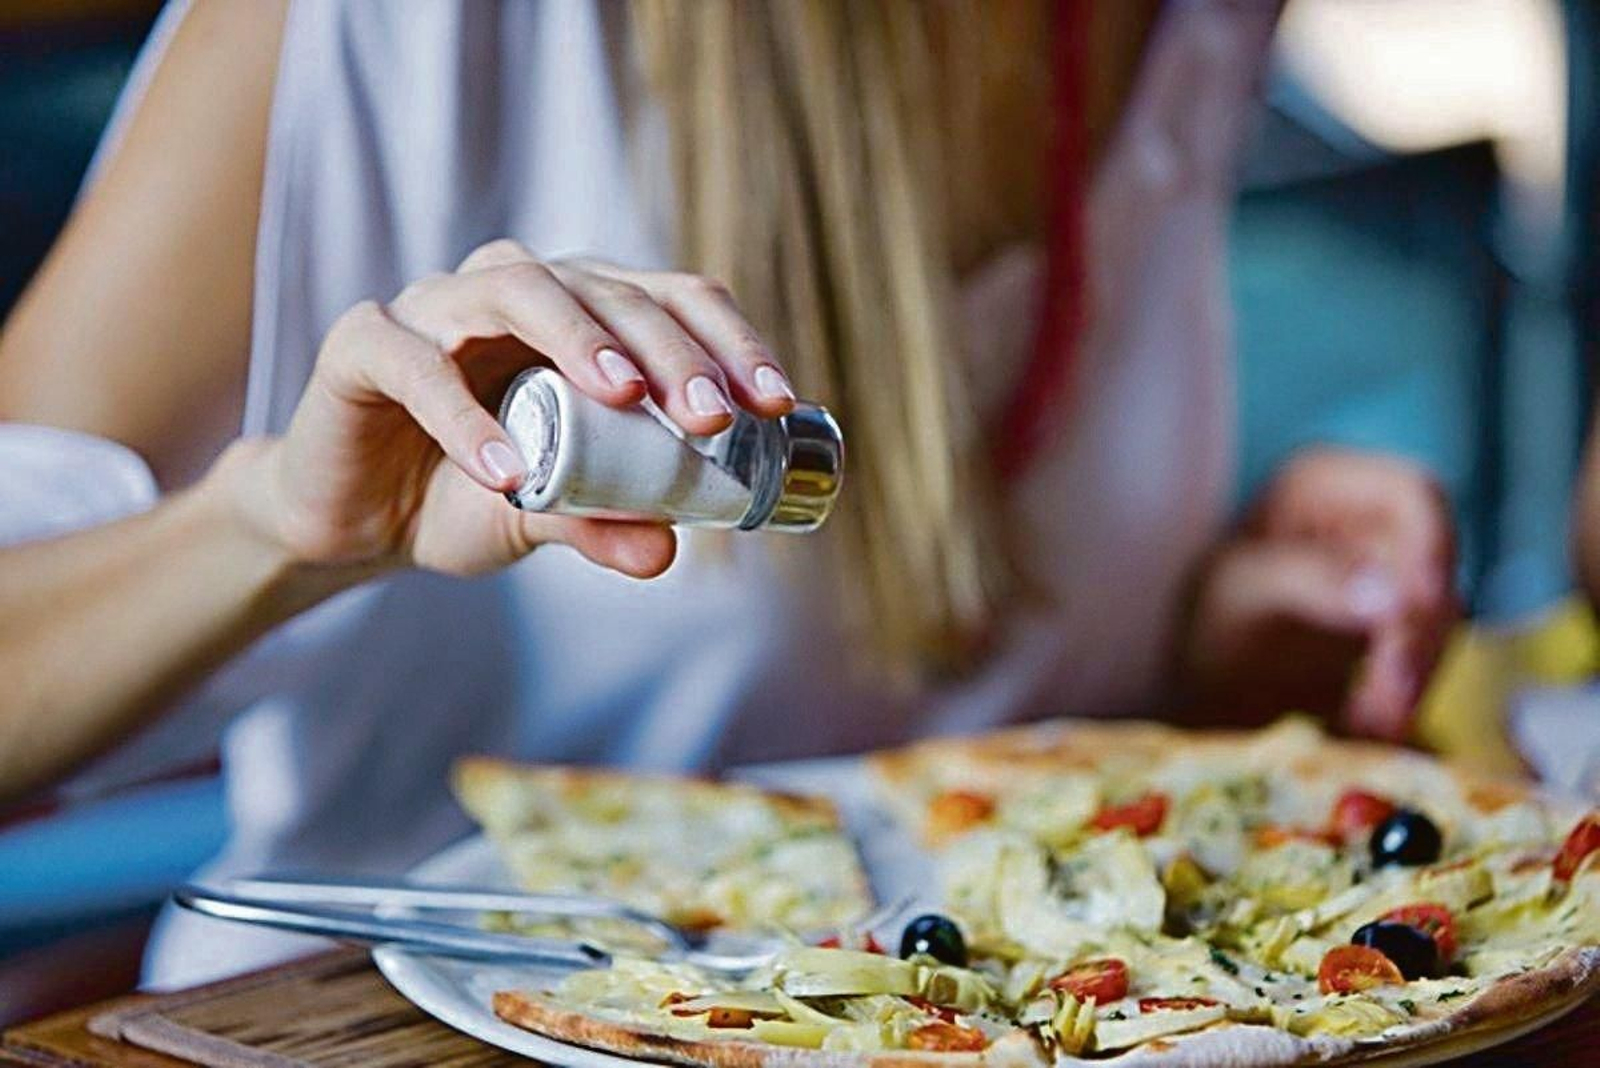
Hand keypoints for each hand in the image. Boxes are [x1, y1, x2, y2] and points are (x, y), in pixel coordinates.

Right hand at [230, 240, 796, 578]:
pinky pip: (413, 362)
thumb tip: (667, 552)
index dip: (728, 342)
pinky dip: (462, 415)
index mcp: (578, 316)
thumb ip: (601, 523)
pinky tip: (506, 471)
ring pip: (514, 286)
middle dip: (668, 348)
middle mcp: (513, 292)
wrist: (353, 523)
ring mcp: (435, 307)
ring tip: (625, 399)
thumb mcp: (544, 516)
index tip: (776, 404)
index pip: (669, 298)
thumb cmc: (462, 496)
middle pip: (604, 288)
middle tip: (712, 415)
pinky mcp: (363, 343)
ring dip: (577, 338)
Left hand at [1177, 447, 1458, 739]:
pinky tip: (1368, 725)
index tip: (1424, 607)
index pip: (1413, 496)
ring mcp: (1386, 571)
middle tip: (1391, 700)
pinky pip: (1423, 654)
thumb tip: (1391, 594)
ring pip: (1437, 617)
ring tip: (1369, 725)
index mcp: (1324, 482)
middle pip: (1434, 565)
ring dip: (1413, 674)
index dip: (1434, 546)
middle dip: (1418, 635)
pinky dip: (1404, 693)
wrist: (1193, 681)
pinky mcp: (1394, 626)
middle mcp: (1366, 517)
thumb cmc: (1205, 615)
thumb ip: (1310, 579)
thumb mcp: (1241, 588)